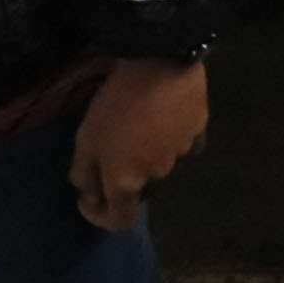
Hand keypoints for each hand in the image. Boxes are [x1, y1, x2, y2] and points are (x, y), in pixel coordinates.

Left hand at [73, 57, 211, 230]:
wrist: (163, 61)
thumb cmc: (118, 104)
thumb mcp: (85, 140)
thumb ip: (84, 176)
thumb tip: (92, 195)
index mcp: (128, 182)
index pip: (119, 221)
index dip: (99, 216)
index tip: (87, 196)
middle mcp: (159, 175)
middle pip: (139, 189)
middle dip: (122, 177)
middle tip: (110, 149)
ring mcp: (183, 152)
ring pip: (159, 164)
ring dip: (146, 155)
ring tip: (137, 124)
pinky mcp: (200, 127)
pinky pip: (181, 143)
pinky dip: (169, 138)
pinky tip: (163, 118)